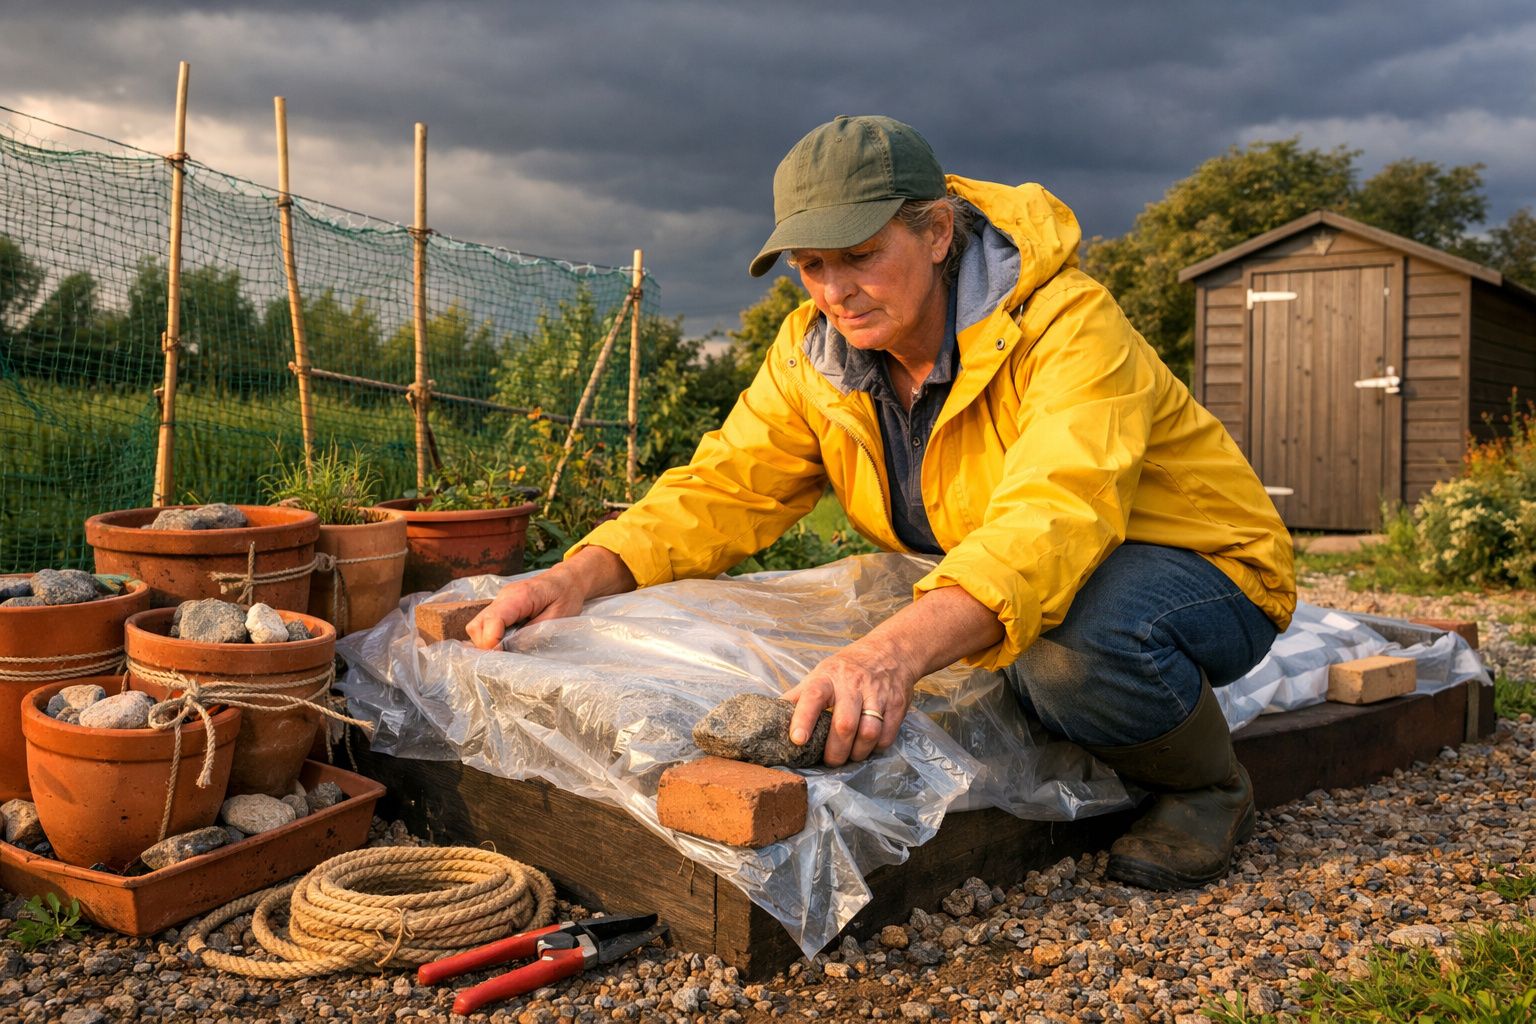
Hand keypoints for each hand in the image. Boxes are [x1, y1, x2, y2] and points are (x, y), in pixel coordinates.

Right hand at [465, 546, 636, 649]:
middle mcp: (503, 597)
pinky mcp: (500, 607)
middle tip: (503, 659)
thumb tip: (513, 650)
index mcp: (519, 596)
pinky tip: (505, 645)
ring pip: (477, 626)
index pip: (493, 620)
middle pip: (477, 625)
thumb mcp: (557, 617)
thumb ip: (534, 633)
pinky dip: (490, 638)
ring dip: (486, 643)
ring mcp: (499, 601)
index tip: (502, 658)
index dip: (492, 642)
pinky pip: (485, 625)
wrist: (567, 580)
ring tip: (504, 653)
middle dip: (485, 646)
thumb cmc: (566, 596)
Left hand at [781, 639, 915, 766]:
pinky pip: (887, 735)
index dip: (804, 718)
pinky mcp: (897, 704)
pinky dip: (876, 748)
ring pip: (868, 732)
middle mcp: (852, 685)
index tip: (797, 740)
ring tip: (850, 756)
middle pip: (844, 724)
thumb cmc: (846, 669)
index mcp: (827, 678)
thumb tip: (771, 718)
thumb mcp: (819, 675)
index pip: (813, 696)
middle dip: (835, 750)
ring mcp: (877, 694)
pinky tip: (869, 747)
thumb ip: (798, 697)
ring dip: (857, 752)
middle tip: (830, 761)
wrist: (889, 652)